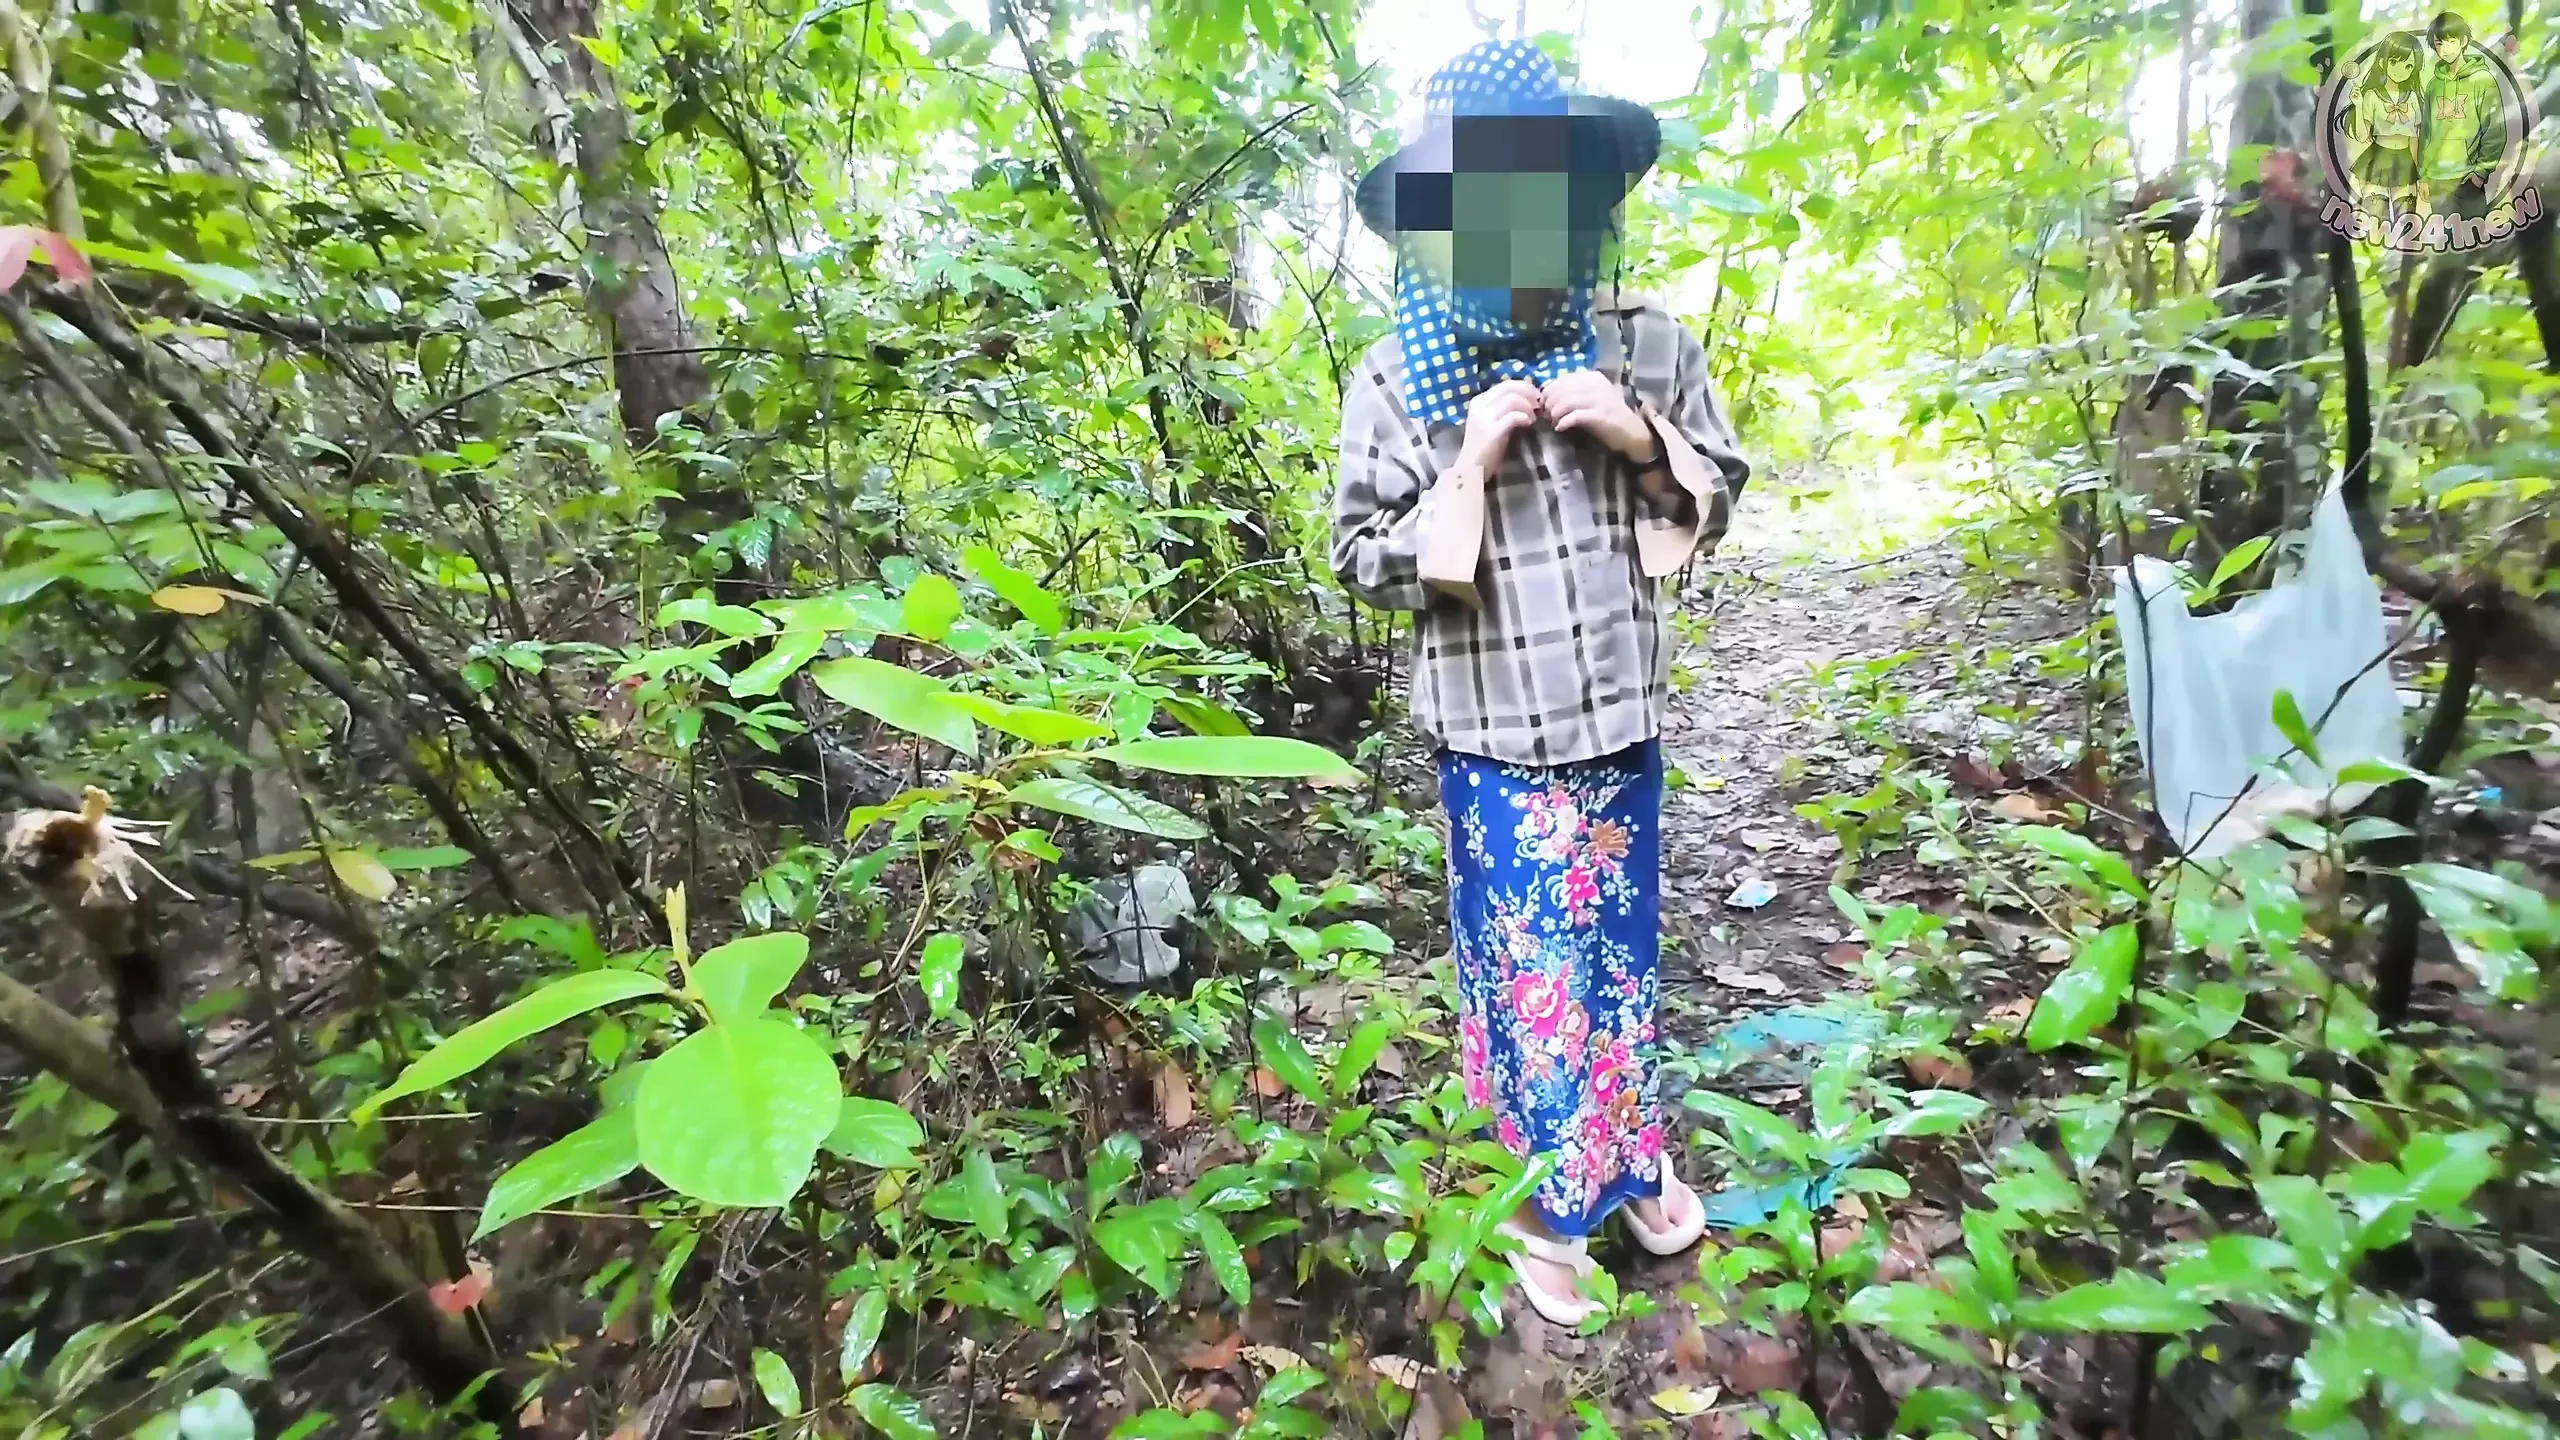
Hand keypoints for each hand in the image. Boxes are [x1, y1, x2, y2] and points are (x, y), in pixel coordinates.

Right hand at [1457, 379, 1541, 471]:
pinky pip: (1513, 416)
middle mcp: (1480, 405)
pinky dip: (1525, 417)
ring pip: (1513, 399)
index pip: (1505, 384)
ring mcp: (1484, 418)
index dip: (1524, 387)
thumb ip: (1503, 407)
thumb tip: (1527, 397)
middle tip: (1539, 404)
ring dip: (1528, 406)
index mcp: (1479, 401)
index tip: (1536, 396)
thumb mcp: (1490, 421)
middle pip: (1510, 387)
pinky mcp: (1492, 431)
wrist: (1470, 468)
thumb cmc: (1485, 446)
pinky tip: (1528, 423)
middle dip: (1529, 393)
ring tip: (1533, 417)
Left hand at [1539, 370, 1654, 461]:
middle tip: (1546, 415)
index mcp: (1593, 377)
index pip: (1562, 379)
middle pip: (1562, 389)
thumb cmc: (1608, 416)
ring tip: (1553, 422)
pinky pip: (1575, 416)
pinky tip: (1560, 428)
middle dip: (1550, 403)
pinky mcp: (1601, 415)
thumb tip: (1546, 395)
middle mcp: (1597, 384)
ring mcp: (1600, 399)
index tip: (1544, 404)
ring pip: (1566, 401)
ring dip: (1555, 413)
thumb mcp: (1591, 398)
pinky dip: (1564, 422)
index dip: (1549, 391)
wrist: (1632, 433)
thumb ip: (1573, 393)